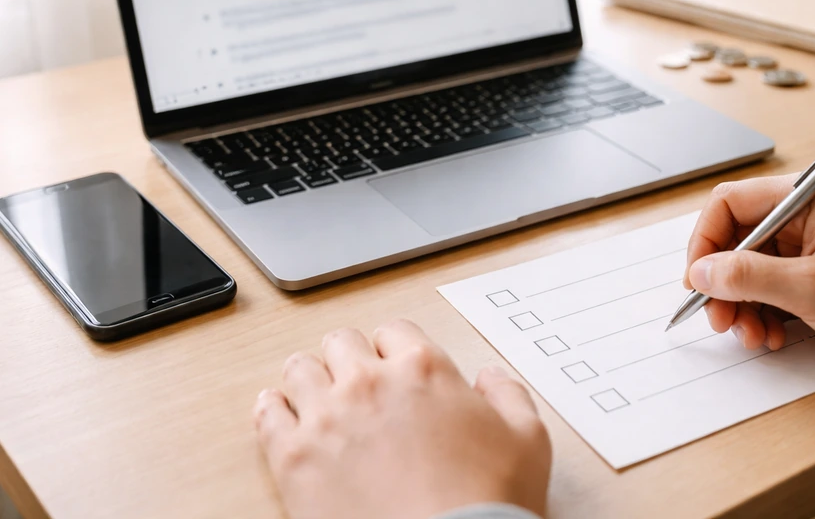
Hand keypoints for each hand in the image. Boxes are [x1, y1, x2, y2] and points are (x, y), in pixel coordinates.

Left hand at [253, 319, 550, 518]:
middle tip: (356, 380)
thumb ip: (509, 395)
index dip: (395, 351)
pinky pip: (267, 414)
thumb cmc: (487, 503)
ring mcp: (326, 417)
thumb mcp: (528, 439)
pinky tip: (280, 414)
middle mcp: (370, 382)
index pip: (395, 331)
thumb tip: (490, 379)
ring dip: (310, 379)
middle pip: (342, 343)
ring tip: (317, 397)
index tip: (394, 367)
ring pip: (300, 369)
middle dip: (350, 359)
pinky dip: (273, 410)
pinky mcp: (293, 457)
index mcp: (423, 369)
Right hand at [683, 176, 814, 386]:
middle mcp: (805, 217)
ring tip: (752, 335)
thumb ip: (748, 277)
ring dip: (743, 305)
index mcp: (805, 198)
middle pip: (737, 240)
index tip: (697, 279)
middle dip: (724, 283)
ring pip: (752, 270)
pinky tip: (772, 336)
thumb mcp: (812, 289)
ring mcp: (812, 248)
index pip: (730, 203)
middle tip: (721, 318)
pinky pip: (773, 289)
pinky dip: (765, 313)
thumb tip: (701, 271)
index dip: (705, 241)